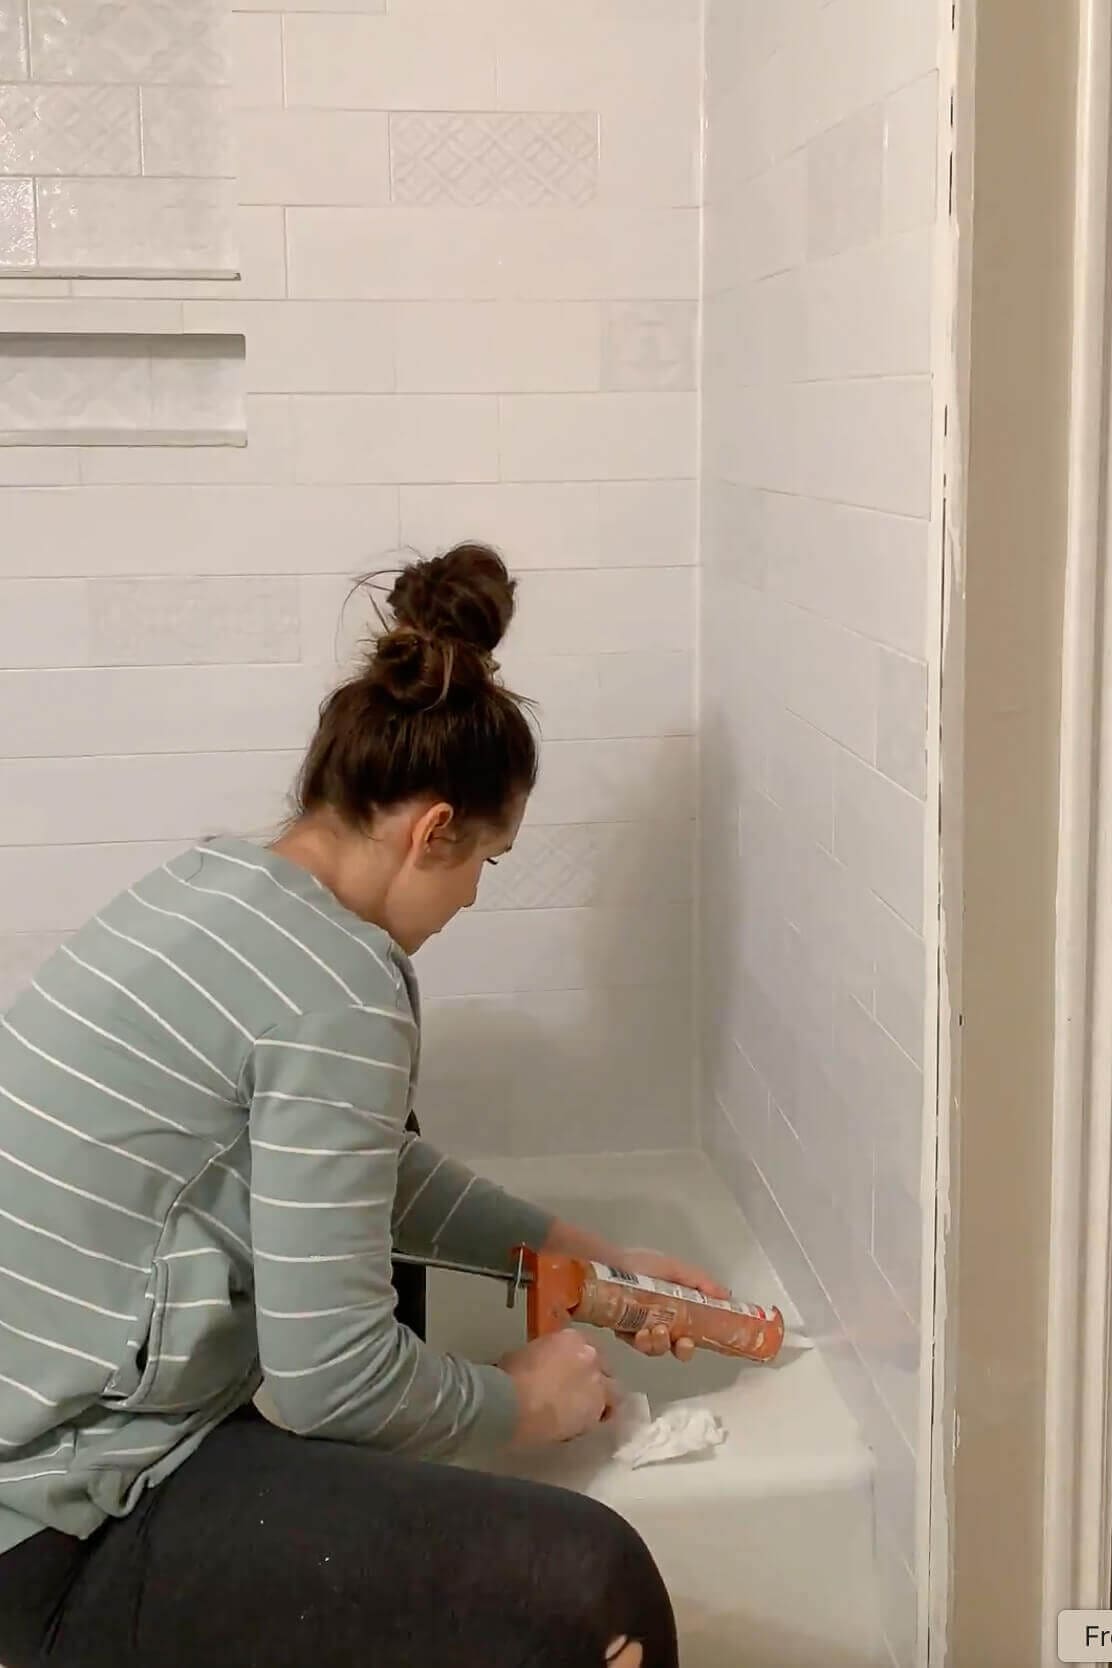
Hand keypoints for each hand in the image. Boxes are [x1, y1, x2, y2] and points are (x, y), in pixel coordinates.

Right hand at [500, 1330, 615, 1446]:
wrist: (516, 1402)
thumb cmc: (511, 1375)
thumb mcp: (524, 1355)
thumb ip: (541, 1359)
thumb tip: (540, 1370)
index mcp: (572, 1338)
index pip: (585, 1348)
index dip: (579, 1363)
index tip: (570, 1374)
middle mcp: (592, 1357)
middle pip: (603, 1370)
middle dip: (595, 1381)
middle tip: (578, 1395)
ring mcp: (598, 1385)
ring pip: (611, 1395)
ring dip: (601, 1402)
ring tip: (583, 1416)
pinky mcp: (596, 1413)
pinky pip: (601, 1419)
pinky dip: (593, 1422)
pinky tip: (579, 1429)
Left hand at [617, 1248, 731, 1363]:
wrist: (605, 1263)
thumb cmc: (640, 1264)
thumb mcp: (674, 1269)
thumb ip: (700, 1282)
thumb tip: (728, 1295)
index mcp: (675, 1307)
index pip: (693, 1330)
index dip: (699, 1339)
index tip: (700, 1341)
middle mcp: (660, 1320)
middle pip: (676, 1346)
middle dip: (682, 1350)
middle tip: (681, 1343)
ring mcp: (641, 1328)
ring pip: (656, 1348)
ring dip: (659, 1345)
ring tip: (656, 1332)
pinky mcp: (622, 1332)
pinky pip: (635, 1345)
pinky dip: (641, 1342)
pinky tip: (641, 1333)